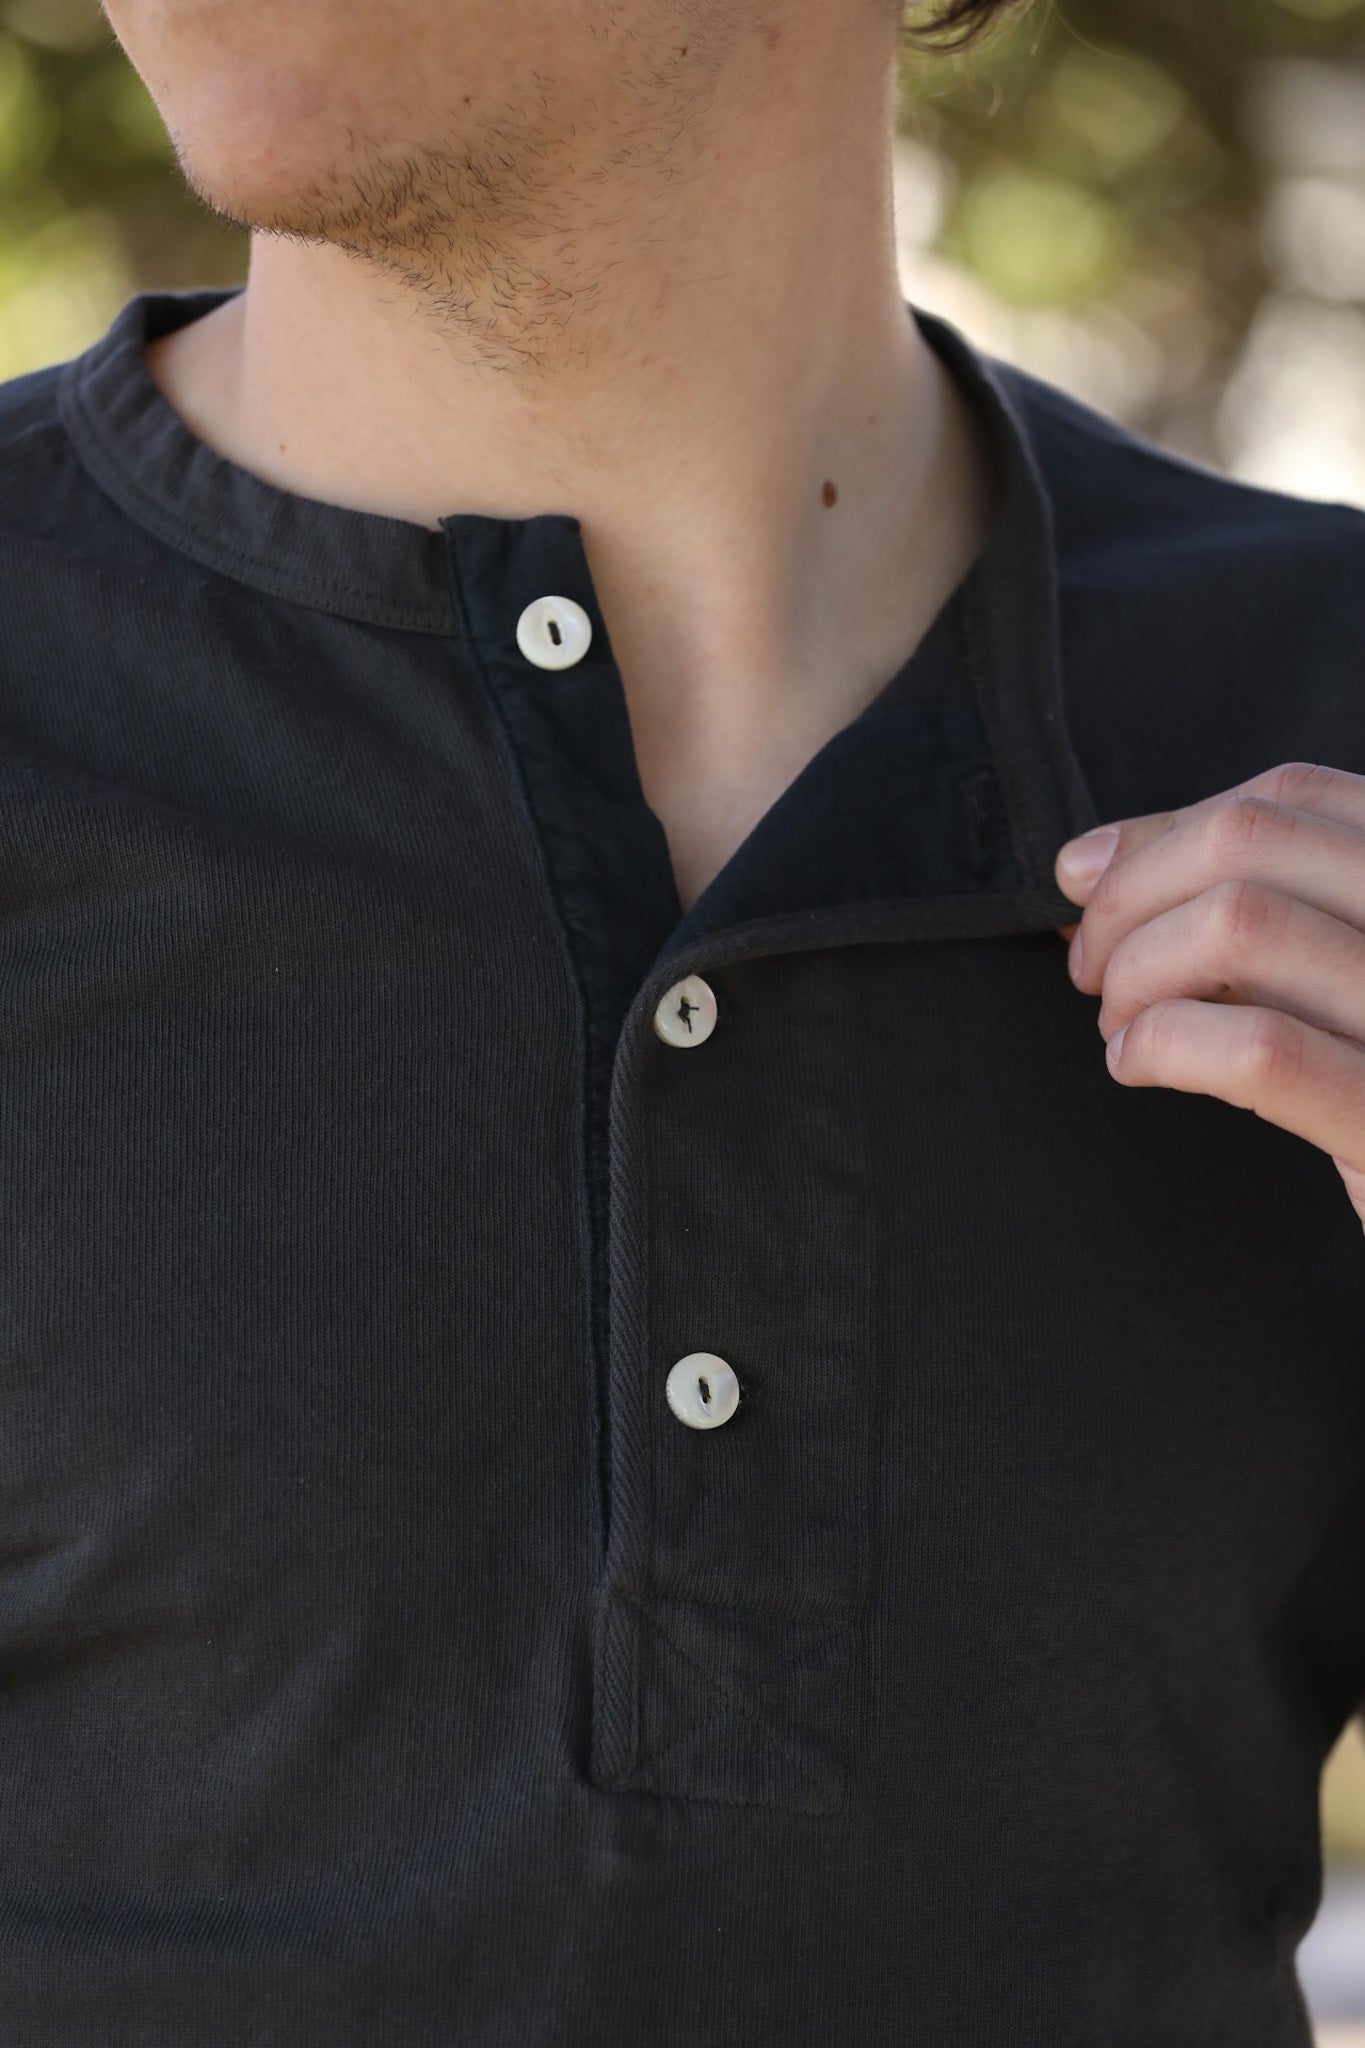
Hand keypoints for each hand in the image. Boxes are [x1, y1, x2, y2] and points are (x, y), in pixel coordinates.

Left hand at [1053, 761, 1364, 1233]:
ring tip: (1119, 1023)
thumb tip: (1086, 864)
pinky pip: (1257, 1050)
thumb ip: (1243, 908)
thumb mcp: (1337, 976)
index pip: (1292, 798)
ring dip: (1139, 968)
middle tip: (1090, 968)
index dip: (1165, 833)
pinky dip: (1161, 1043)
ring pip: (1242, 924)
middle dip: (1130, 897)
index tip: (1091, 883)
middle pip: (1249, 843)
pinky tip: (1137, 1064)